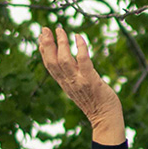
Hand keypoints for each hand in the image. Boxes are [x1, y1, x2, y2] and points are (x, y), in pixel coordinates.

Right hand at [37, 26, 124, 143]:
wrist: (106, 119)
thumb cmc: (97, 104)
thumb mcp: (79, 89)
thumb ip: (73, 78)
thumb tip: (71, 63)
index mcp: (65, 84)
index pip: (49, 66)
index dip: (43, 51)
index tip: (40, 37)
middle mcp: (69, 82)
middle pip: (52, 61)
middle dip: (46, 44)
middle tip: (45, 29)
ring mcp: (79, 82)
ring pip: (64, 59)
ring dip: (61, 43)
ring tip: (60, 30)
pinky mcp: (92, 80)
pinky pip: (83, 61)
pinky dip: (80, 48)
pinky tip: (78, 37)